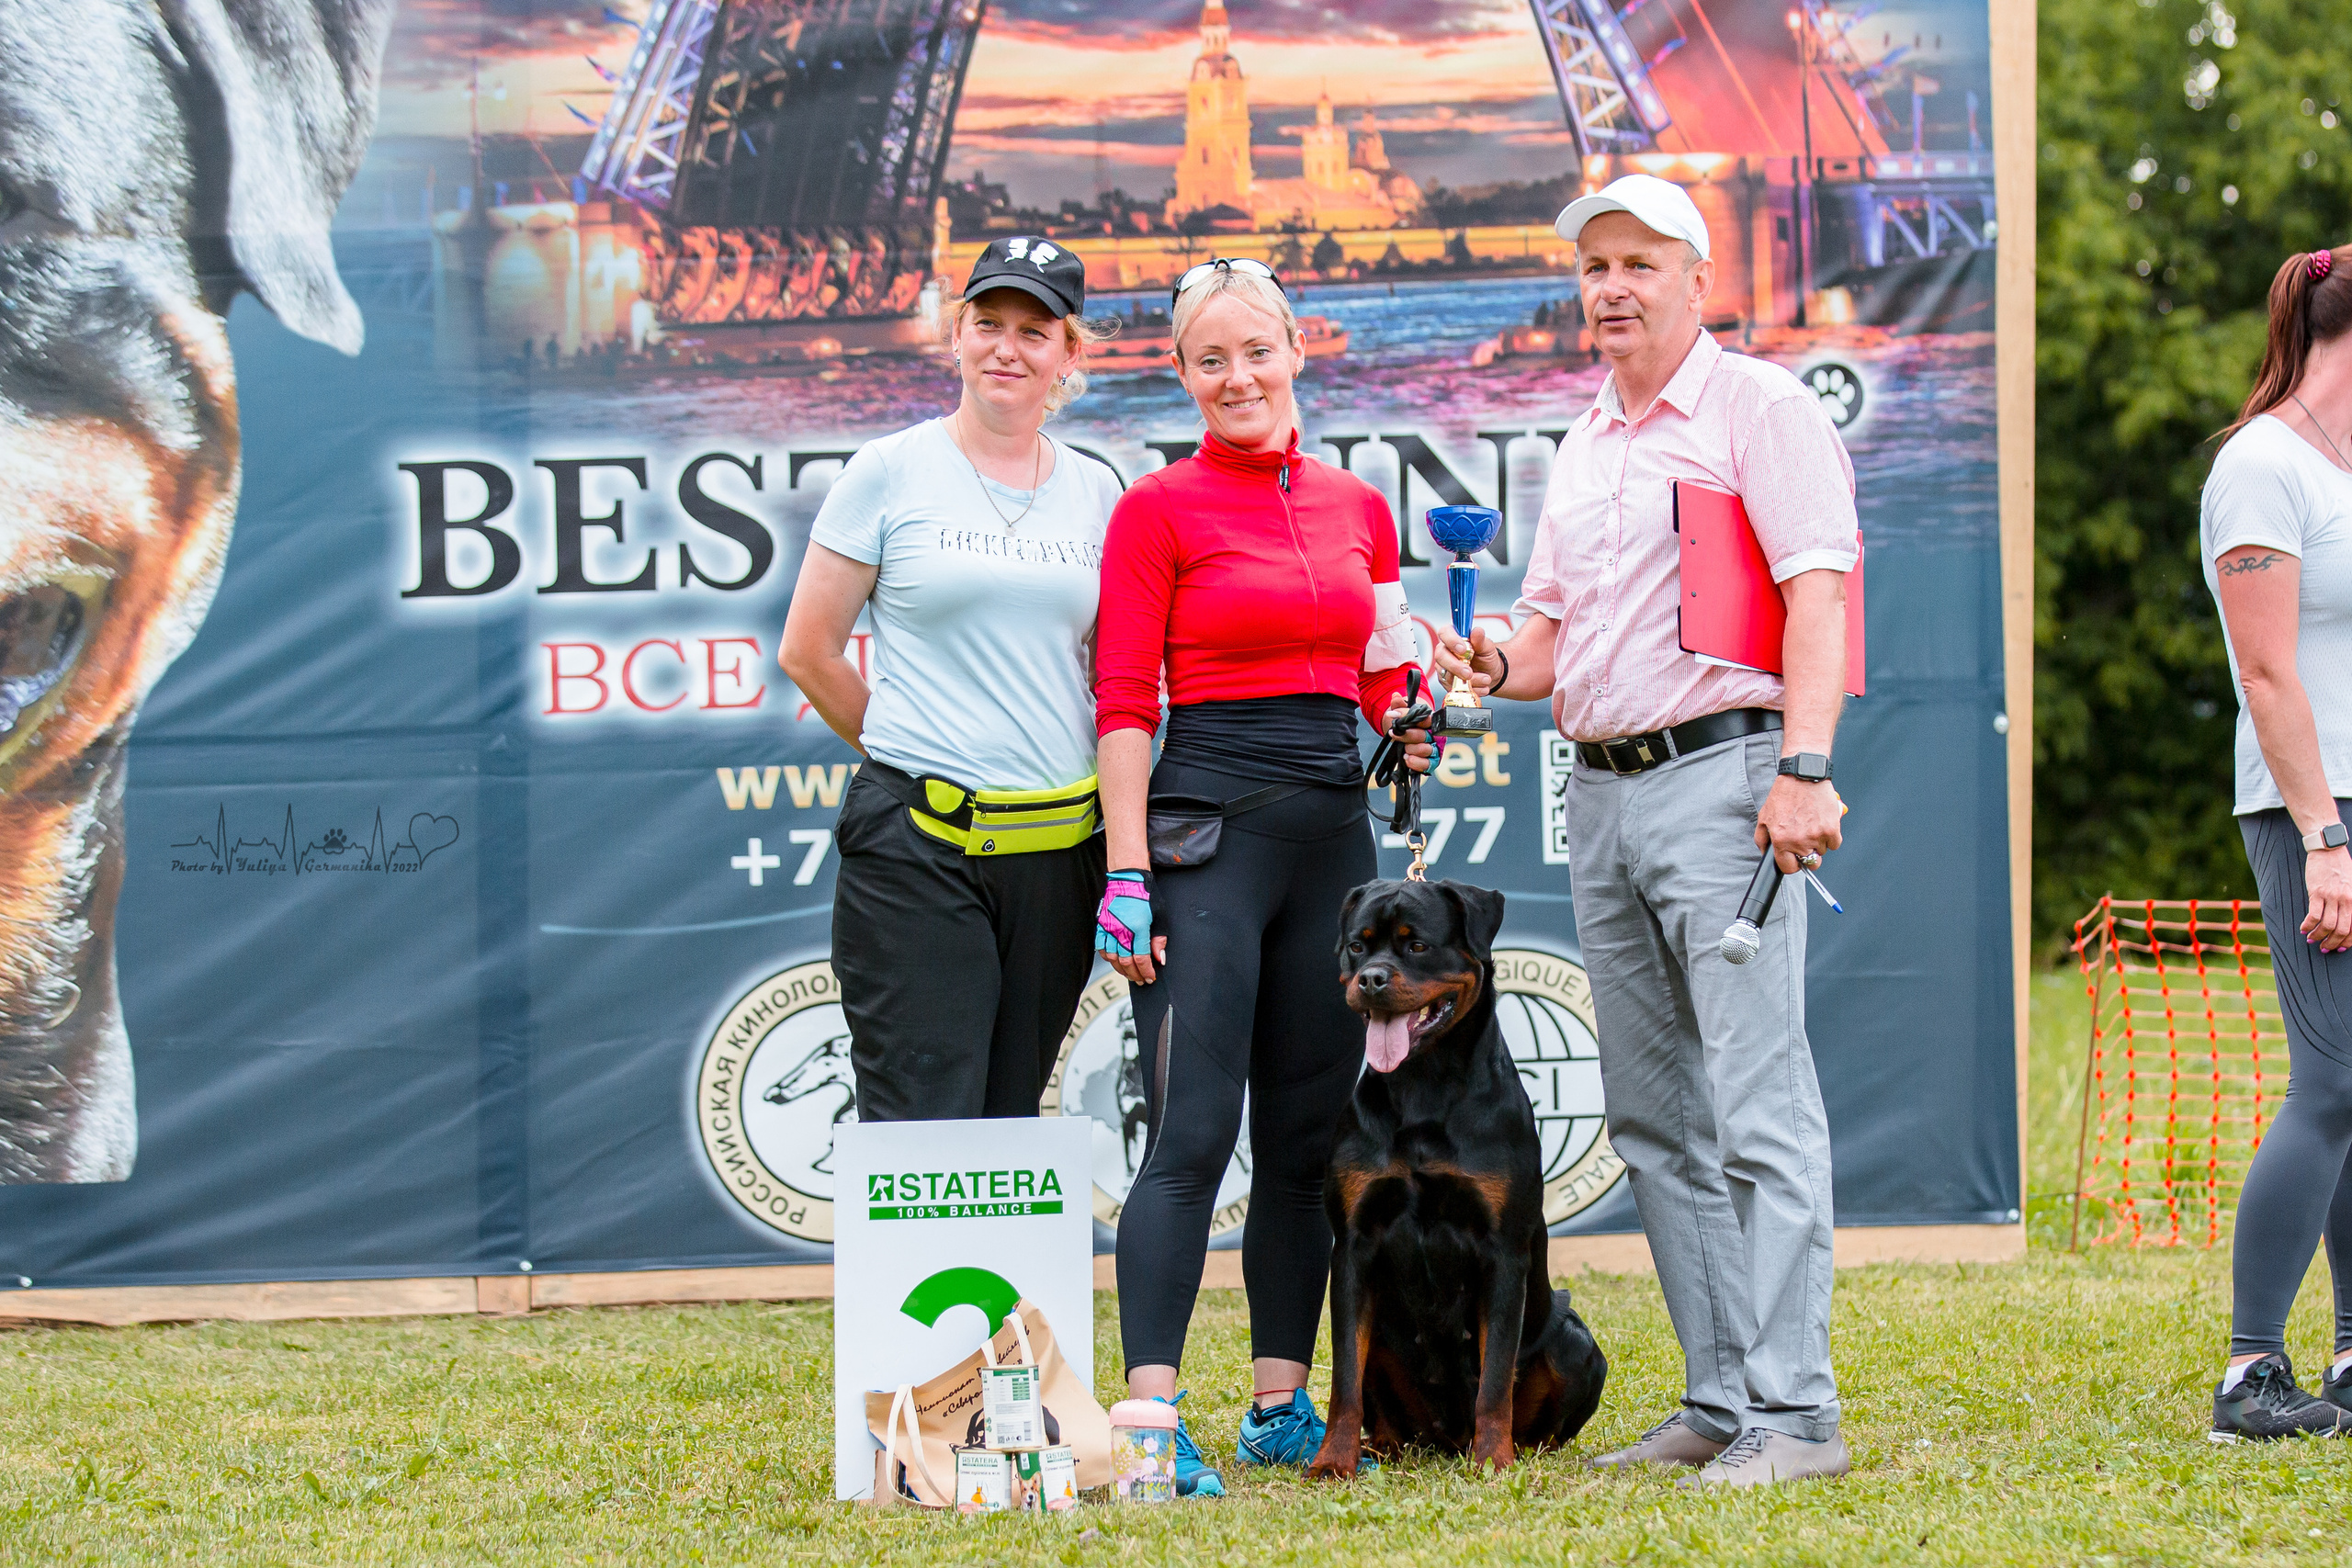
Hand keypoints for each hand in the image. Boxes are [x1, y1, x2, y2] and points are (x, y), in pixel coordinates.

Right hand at [1096, 870, 1167, 984]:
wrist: (1127, 878)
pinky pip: (1101, 947)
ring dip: (1121, 970)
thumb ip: (1159, 940)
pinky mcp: (1101, 925)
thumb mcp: (1159, 915)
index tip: (1151, 977)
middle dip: (1135, 974)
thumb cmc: (1145, 894)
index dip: (1146, 971)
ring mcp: (1109, 928)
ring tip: (1130, 974)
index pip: (1141, 958)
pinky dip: (1108, 958)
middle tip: (1141, 980)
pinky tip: (1115, 962)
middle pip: (1126, 961)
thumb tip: (1160, 958)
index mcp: (1138, 928)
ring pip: (1112, 958)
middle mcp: (1121, 930)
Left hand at [1381, 693, 1437, 773]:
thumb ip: (1399, 705)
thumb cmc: (1408, 724)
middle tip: (1395, 734)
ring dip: (1410, 749)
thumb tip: (1395, 697)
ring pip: (1425, 750)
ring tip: (1403, 748)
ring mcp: (1434, 749)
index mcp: (1430, 720)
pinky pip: (1426, 765)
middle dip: (1406, 736)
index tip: (1393, 715)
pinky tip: (1407, 759)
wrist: (1407, 738)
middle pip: (1423, 735)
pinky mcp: (1431, 761)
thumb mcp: (1402, 713)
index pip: (1424, 718)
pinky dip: (1415, 762)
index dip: (1408, 717)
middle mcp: (1435, 734)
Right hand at [1432, 628, 1498, 699]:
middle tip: (1469, 672)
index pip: (1444, 633)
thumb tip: (1477, 631)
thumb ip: (1481, 640)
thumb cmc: (1485, 657)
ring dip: (1469, 680)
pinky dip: (1470, 689)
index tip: (1463, 649)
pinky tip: (1482, 687)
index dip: (1451, 640)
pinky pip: (1454, 688)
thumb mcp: (1487, 647)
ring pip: (1447, 675)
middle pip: (1441, 657)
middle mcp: (1445, 652)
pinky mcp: (1447, 683)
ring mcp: (1444, 668)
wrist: (1490, 673)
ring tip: (1486, 679)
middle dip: (1456, 666)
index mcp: (1452, 637)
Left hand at [1755, 777, 1843, 873]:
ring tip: (1812, 825)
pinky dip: (1831, 837)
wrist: (1803, 777)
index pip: (1789, 868)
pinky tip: (1823, 824)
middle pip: (1810, 864)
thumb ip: (1762, 839)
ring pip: (1822, 852)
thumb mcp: (1764, 817)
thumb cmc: (1784, 794)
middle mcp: (1799, 841)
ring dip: (1819, 843)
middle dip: (1808, 856)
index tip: (1795, 860)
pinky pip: (1835, 844)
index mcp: (1781, 841)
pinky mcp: (1832, 829)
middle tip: (1806, 842)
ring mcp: (1817, 836)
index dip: (1792, 864)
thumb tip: (1765, 854)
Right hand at [2307, 845, 2351, 951]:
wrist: (2329, 850)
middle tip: (2325, 948)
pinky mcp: (2317, 892)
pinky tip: (2303, 928)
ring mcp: (2332, 896)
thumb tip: (2346, 920)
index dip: (2347, 942)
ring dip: (2319, 936)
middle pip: (2341, 930)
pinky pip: (2313, 915)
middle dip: (2332, 943)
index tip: (2340, 948)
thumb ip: (2351, 902)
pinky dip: (2307, 925)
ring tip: (2312, 940)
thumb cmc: (2342, 867)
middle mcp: (2347, 900)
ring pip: (2327, 925)